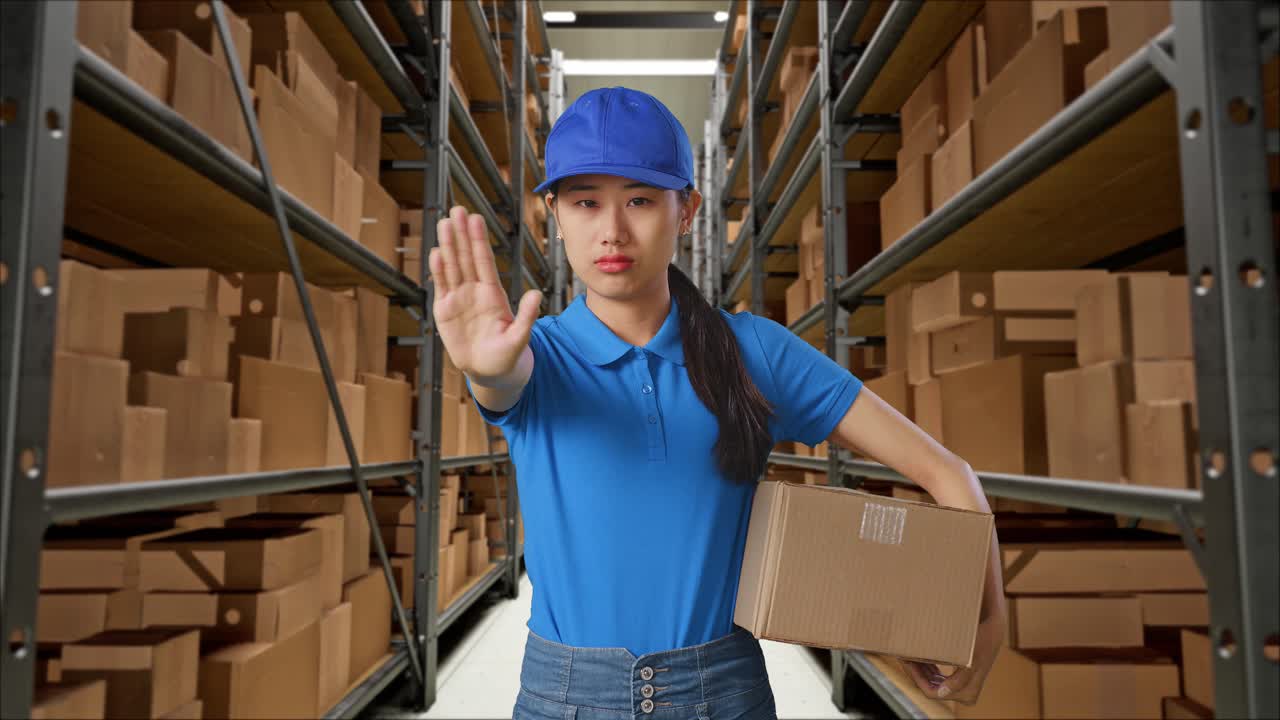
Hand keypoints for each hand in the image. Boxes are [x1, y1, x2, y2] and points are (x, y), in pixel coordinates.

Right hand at [428, 206, 541, 382]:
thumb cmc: (507, 355)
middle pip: (466, 258)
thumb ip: (526, 316)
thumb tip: (537, 294)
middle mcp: (475, 291)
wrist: (489, 371)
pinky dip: (438, 270)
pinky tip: (435, 252)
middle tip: (457, 209)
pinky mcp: (444, 311)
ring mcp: (459, 299)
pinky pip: (441, 286)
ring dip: (448, 246)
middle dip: (461, 234)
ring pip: (452, 267)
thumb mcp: (519, 338)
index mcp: (493, 294)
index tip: (476, 218)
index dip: (479, 240)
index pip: (485, 261)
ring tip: (444, 223)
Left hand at [900, 612, 1003, 704]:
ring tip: (909, 653)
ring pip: (931, 682)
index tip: (907, 661)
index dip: (916, 678)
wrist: (992, 630)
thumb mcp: (972, 660)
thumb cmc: (981, 642)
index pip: (931, 692)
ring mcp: (960, 687)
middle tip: (904, 655)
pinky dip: (926, 667)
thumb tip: (943, 693)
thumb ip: (959, 680)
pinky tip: (919, 655)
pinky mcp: (958, 679)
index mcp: (967, 693)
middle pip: (929, 687)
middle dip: (915, 672)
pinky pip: (936, 677)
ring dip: (919, 669)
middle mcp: (964, 694)